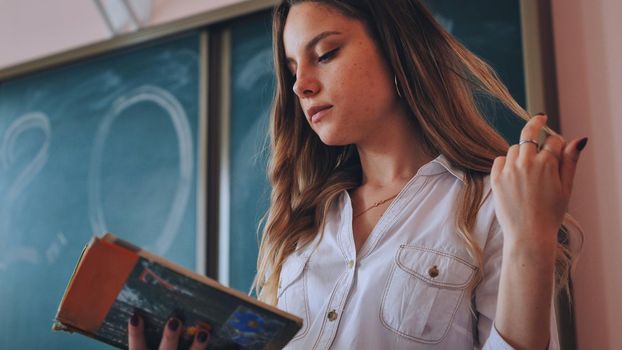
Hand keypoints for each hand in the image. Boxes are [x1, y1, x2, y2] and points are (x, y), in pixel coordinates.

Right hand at [128, 314, 209, 349]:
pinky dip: (214, 349)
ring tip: (203, 332)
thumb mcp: (153, 345)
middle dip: (170, 337)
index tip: (136, 316)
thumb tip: (170, 302)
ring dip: (197, 347)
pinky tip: (216, 336)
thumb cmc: (166, 347)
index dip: (136, 333)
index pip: (137, 347)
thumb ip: (157, 331)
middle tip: (174, 321)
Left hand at [490, 114, 586, 249]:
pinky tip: (514, 174)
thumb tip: (579, 139)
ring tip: (528, 167)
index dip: (557, 142)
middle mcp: (526, 163)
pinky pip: (499, 160)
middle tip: (540, 118)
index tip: (557, 146)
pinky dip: (506, 162)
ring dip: (522, 151)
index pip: (553, 140)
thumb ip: (570, 162)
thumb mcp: (566, 188)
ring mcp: (509, 170)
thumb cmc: (551, 213)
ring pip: (514, 148)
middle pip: (529, 133)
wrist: (529, 235)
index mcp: (547, 164)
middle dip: (536, 125)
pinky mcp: (496, 178)